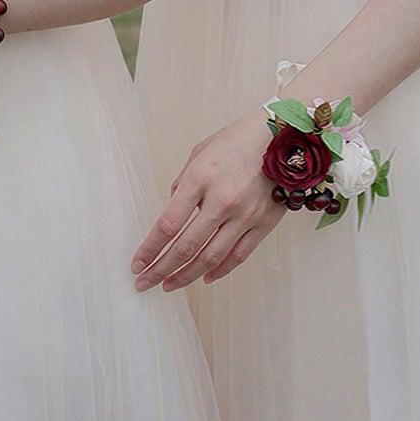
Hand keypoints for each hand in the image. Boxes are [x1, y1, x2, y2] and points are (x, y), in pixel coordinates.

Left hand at [131, 107, 283, 291]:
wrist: (282, 135)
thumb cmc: (237, 140)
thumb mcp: (199, 153)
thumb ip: (183, 184)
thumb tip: (172, 210)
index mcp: (200, 179)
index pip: (168, 225)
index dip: (149, 249)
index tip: (137, 264)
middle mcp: (221, 200)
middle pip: (186, 247)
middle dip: (161, 269)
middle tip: (145, 283)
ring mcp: (244, 215)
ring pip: (211, 258)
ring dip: (186, 276)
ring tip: (169, 285)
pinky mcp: (263, 223)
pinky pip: (238, 255)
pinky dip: (220, 271)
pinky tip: (204, 278)